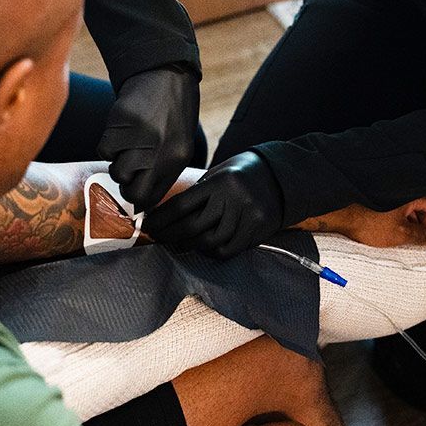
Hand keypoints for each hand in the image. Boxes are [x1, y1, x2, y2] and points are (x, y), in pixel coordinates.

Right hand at [97, 67, 199, 211]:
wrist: (167, 76)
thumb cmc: (172, 115)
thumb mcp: (178, 145)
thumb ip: (161, 171)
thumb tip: (140, 204)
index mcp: (176, 160)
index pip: (150, 198)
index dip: (138, 199)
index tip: (132, 191)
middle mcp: (160, 151)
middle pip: (131, 191)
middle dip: (125, 186)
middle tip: (127, 169)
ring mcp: (141, 136)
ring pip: (116, 171)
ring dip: (116, 162)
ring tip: (126, 145)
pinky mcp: (122, 122)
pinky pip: (104, 149)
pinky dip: (108, 144)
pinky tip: (120, 131)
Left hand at [143, 151, 283, 256]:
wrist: (278, 176)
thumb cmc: (239, 175)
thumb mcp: (217, 174)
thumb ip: (197, 194)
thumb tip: (165, 216)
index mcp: (220, 181)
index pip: (182, 205)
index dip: (161, 219)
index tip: (148, 225)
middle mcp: (234, 198)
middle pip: (193, 226)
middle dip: (169, 234)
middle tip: (157, 237)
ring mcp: (247, 216)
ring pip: (209, 241)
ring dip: (189, 245)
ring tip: (178, 241)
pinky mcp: (257, 230)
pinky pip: (227, 250)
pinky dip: (210, 251)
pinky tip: (202, 246)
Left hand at [299, 196, 425, 247]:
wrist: (338, 214)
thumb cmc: (367, 220)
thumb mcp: (400, 233)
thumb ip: (420, 235)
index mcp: (410, 194)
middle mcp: (399, 190)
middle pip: (421, 205)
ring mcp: (387, 194)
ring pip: (408, 207)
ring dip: (415, 222)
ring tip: (416, 239)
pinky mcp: (375, 199)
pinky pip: (395, 209)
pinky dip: (402, 220)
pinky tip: (400, 232)